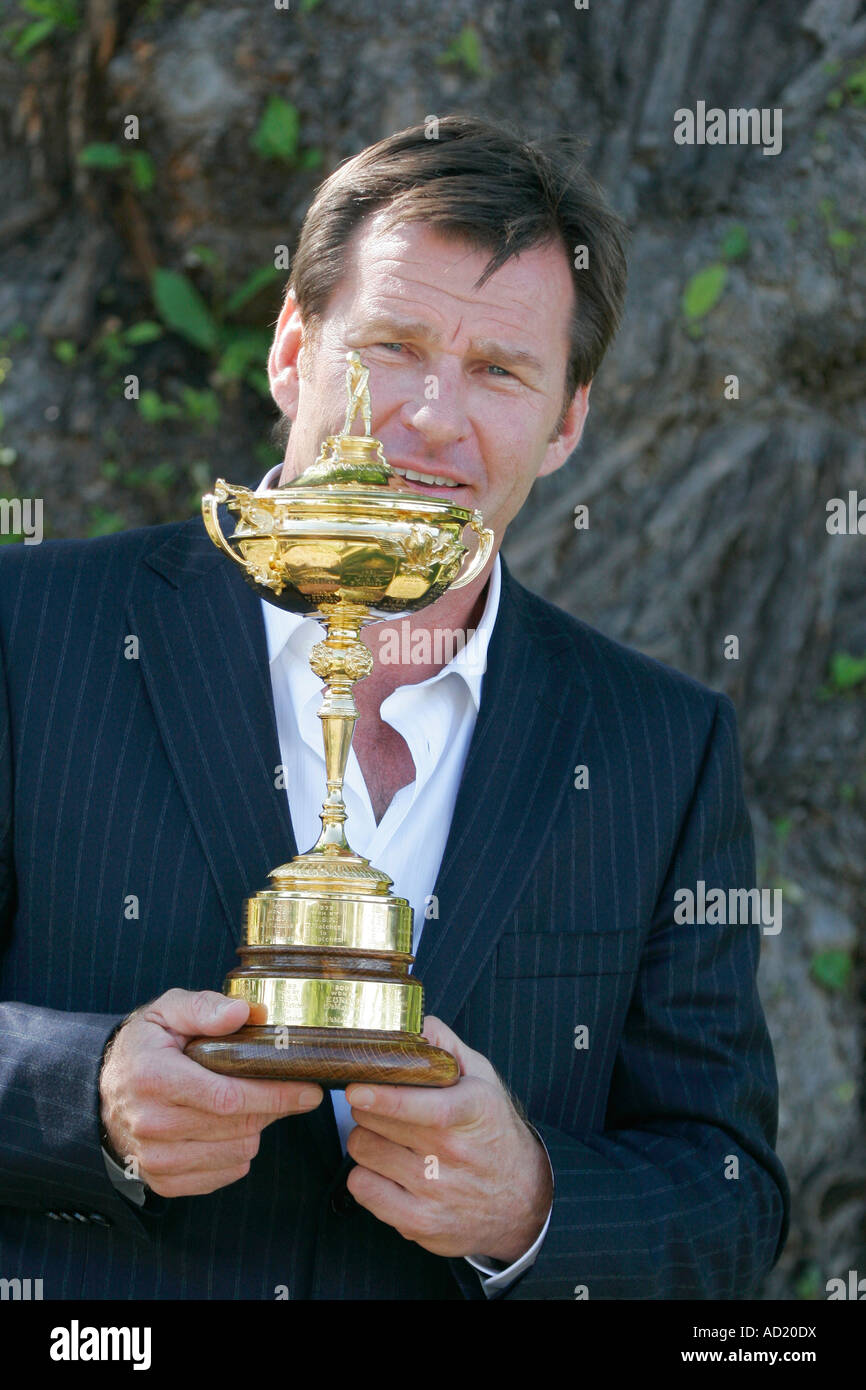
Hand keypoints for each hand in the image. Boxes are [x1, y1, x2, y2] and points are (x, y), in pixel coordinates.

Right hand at [98, 989, 322, 1196]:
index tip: (309, 1090)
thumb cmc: (144, 1046)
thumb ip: (204, 1008)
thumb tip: (243, 1012)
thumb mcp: (166, 1011)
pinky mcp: (162, 1181)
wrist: (100, 1093)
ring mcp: (155, 1158)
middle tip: (285, 1089)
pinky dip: (237, 1153)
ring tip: (247, 1104)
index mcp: (153, 1077)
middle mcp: (150, 1123)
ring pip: (238, 1153)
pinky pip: (224, 1174)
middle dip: (272, 1107)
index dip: (275, 1095)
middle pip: (238, 1125)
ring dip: (254, 1129)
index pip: (228, 1096)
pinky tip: (228, 1128)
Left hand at [344, 1017, 552, 1261]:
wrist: (520, 1199)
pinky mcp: (419, 1223)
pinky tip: (383, 1168)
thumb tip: (415, 1022)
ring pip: (364, 1150)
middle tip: (379, 1104)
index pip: (427, 1108)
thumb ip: (447, 1046)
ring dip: (366, 1137)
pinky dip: (363, 1175)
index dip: (387, 1098)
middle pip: (379, 1121)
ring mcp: (435, 1192)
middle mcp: (454, 1154)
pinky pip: (362, 1189)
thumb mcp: (483, 1080)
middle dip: (369, 1105)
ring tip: (387, 1137)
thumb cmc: (493, 1131)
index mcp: (473, 1112)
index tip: (358, 1088)